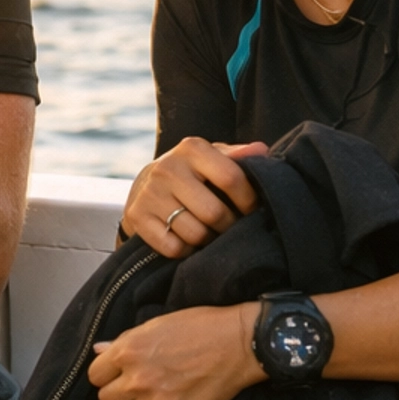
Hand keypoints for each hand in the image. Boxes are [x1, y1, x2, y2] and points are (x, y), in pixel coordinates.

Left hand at [89, 303, 262, 399]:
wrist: (241, 342)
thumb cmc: (201, 326)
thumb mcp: (157, 324)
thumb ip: (125, 340)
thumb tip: (99, 350)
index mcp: (129, 350)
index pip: (94, 375)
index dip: (106, 374)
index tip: (118, 374)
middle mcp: (137, 378)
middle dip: (118, 394)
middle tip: (134, 388)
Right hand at [122, 136, 266, 259]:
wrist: (146, 185)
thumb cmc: (193, 173)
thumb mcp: (214, 158)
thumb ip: (238, 156)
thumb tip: (261, 151)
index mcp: (192, 148)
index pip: (231, 178)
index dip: (249, 200)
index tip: (252, 210)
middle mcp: (168, 168)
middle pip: (214, 212)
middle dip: (229, 226)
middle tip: (231, 227)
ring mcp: (150, 193)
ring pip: (195, 234)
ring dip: (209, 240)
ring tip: (212, 233)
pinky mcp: (137, 216)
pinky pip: (174, 248)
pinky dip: (187, 251)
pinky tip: (189, 241)